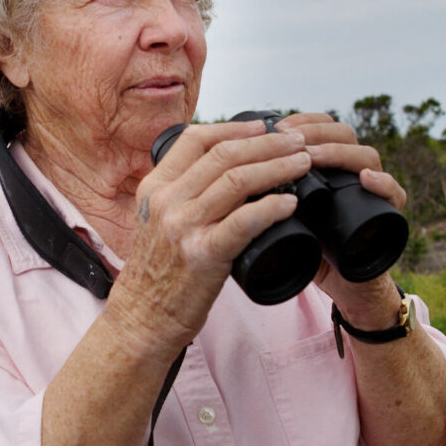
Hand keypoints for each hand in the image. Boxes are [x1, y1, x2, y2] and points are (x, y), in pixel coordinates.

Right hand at [109, 118, 311, 356]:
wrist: (143, 318)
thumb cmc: (157, 272)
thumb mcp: (157, 222)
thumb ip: (181, 195)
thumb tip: (223, 171)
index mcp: (155, 187)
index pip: (195, 139)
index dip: (234, 128)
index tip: (262, 127)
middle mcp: (167, 201)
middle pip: (224, 155)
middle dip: (267, 142)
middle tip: (297, 141)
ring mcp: (184, 227)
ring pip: (237, 180)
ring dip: (278, 166)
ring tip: (303, 163)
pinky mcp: (202, 254)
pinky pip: (244, 221)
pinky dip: (272, 207)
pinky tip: (291, 203)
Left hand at [273, 113, 406, 323]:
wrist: (340, 286)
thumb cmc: (306, 247)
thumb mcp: (279, 215)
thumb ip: (261, 193)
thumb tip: (219, 173)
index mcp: (327, 166)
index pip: (321, 127)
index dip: (301, 121)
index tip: (273, 126)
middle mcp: (352, 171)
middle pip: (343, 133)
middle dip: (314, 131)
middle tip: (288, 138)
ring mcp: (371, 191)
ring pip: (367, 156)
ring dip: (338, 152)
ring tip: (312, 156)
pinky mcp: (389, 216)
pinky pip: (395, 193)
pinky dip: (384, 184)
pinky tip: (366, 179)